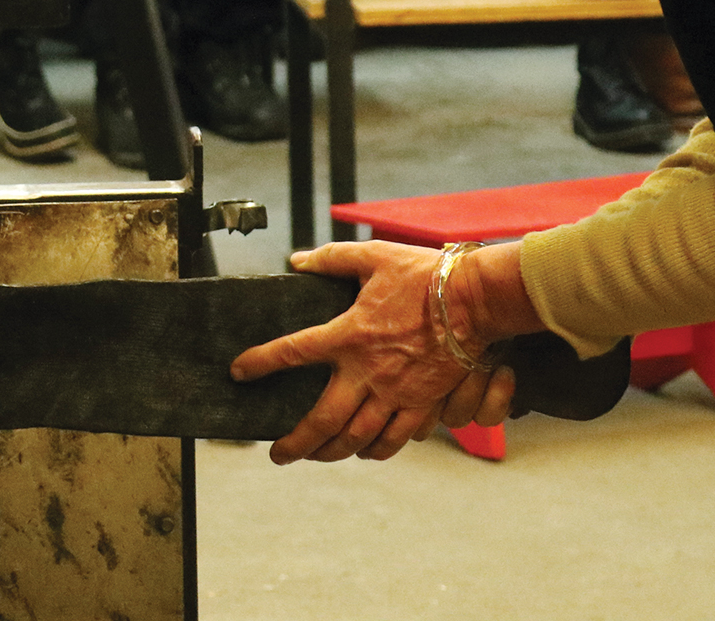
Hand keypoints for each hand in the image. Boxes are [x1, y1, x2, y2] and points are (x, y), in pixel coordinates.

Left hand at [228, 241, 501, 463]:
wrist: (475, 299)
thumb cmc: (424, 275)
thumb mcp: (372, 257)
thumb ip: (331, 259)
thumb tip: (297, 261)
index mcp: (349, 334)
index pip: (293, 352)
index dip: (260, 363)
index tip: (238, 373)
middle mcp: (368, 371)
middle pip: (323, 420)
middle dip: (295, 442)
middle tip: (276, 453)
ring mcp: (396, 393)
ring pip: (357, 437)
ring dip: (330, 453)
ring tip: (313, 456)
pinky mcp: (423, 404)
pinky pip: (396, 439)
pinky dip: (376, 450)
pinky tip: (364, 452)